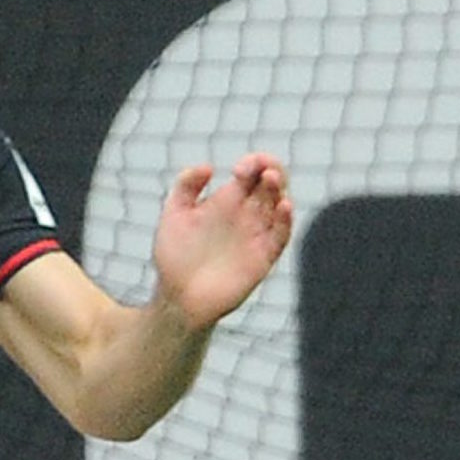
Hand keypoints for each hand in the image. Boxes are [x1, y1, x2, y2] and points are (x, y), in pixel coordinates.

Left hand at [151, 153, 292, 329]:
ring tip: (271, 179)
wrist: (178, 296)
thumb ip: (185, 186)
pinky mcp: (264, 256)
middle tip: (262, 169)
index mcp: (229, 200)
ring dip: (279, 189)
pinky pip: (281, 235)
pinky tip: (283, 206)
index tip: (240, 169)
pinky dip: (286, 220)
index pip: (253, 172)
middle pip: (271, 183)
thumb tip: (209, 166)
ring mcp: (257, 234)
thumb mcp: (173, 214)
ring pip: (279, 204)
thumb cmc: (174, 256)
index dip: (254, 162)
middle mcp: (247, 214)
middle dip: (272, 169)